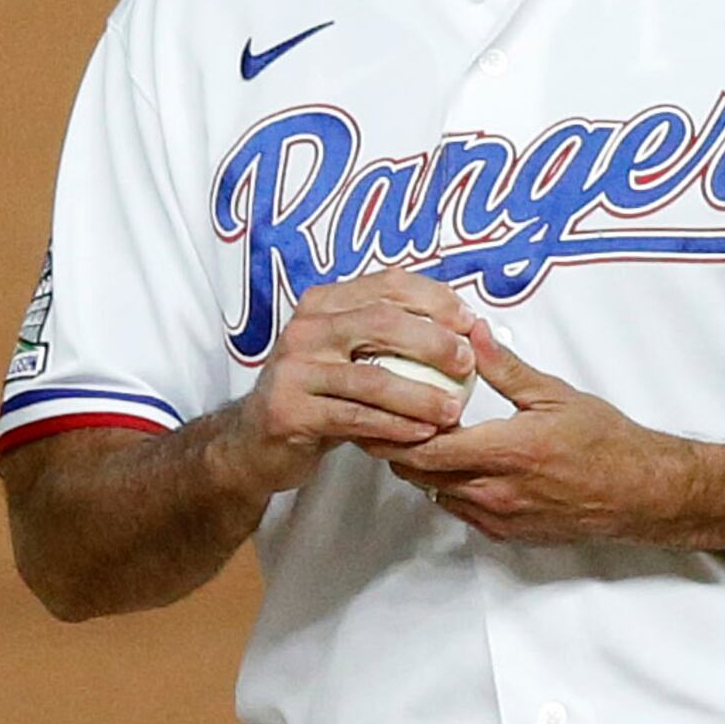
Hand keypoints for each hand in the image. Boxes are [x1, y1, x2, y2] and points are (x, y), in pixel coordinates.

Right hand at [205, 274, 477, 501]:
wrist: (255, 438)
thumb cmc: (316, 392)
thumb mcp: (344, 352)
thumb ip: (386, 335)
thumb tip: (461, 326)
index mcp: (322, 304)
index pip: (386, 285)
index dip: (434, 299)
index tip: (469, 321)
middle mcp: (305, 328)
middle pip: (381, 322)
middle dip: (432, 341)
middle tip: (466, 362)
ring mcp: (294, 369)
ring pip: (372, 378)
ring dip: (420, 395)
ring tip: (452, 410)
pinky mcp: (290, 411)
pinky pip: (355, 418)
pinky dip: (395, 426)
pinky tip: (422, 433)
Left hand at [370, 324, 698, 545]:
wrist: (642, 492)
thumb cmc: (606, 441)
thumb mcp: (554, 394)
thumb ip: (506, 367)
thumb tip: (471, 333)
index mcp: (506, 451)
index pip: (427, 448)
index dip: (393, 433)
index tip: (376, 411)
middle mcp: (497, 491)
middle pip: (422, 475)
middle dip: (398, 449)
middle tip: (383, 421)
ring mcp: (501, 517)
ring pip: (438, 494)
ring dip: (423, 470)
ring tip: (414, 438)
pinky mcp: (508, 533)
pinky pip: (461, 511)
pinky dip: (448, 488)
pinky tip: (452, 465)